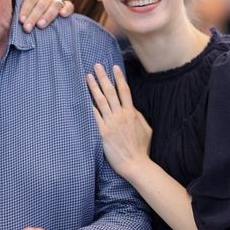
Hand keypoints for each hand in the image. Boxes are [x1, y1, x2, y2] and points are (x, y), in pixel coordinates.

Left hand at [16, 0, 72, 31]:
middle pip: (42, 2)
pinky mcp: (66, 5)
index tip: (21, 20)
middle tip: (27, 28)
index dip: (26, 8)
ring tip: (40, 25)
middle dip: (34, 16)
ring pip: (55, 4)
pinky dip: (67, 9)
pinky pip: (69, 6)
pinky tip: (62, 15)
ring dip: (48, 15)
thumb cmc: (25, 5)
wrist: (35, 8)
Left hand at [87, 64, 151, 179]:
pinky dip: (89, 106)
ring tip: (88, 77)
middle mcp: (120, 115)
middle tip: (96, 65)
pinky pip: (94, 116)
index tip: (114, 67)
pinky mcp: (103, 132)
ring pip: (100, 101)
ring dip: (94, 87)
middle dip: (103, 77)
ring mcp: (111, 123)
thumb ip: (138, 116)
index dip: (119, 78)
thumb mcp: (146, 129)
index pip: (124, 91)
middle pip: (110, 92)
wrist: (135, 164)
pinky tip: (83, 98)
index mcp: (131, 113)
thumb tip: (131, 107)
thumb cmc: (141, 148)